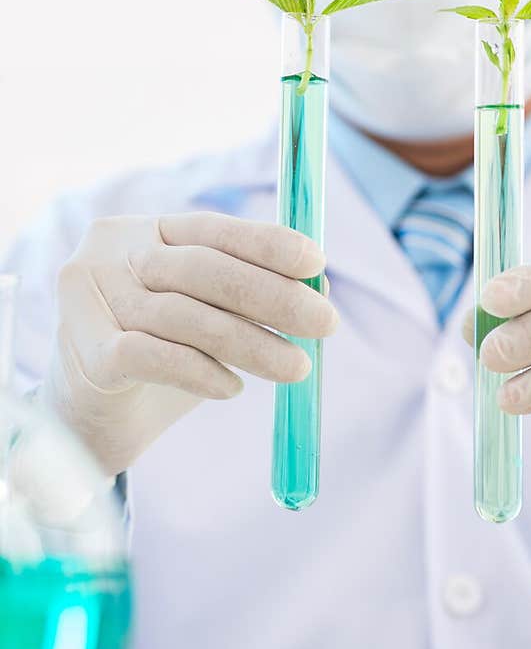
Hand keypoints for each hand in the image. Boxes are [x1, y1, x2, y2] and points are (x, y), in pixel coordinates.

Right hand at [39, 212, 336, 474]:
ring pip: (185, 316)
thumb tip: (320, 285)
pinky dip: (199, 371)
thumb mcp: (208, 315)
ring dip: (251, 343)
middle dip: (273, 296)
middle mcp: (111, 254)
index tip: (318, 263)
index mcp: (143, 231)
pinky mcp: (86, 351)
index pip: (212, 229)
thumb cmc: (161, 357)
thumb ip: (250, 293)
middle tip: (326, 323)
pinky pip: (152, 355)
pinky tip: (231, 388)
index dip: (267, 243)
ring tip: (295, 367)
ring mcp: (92, 299)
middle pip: (203, 269)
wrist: (96, 419)